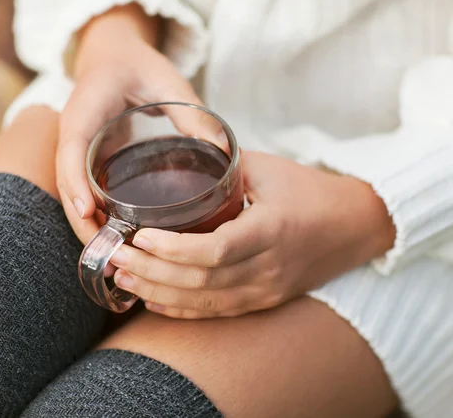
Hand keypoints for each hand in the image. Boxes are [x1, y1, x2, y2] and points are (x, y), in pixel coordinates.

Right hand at [57, 4, 219, 243]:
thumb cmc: (137, 64)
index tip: (88, 211)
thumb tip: (224, 149)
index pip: (71, 149)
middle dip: (83, 223)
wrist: (113, 55)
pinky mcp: (87, 161)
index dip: (76, 181)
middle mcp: (74, 135)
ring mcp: (78, 151)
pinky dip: (95, 220)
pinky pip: (84, 193)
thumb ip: (191, 110)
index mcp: (85, 111)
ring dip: (88, 229)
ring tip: (115, 262)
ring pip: (73, 195)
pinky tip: (117, 242)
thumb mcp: (166, 79)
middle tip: (111, 257)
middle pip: (67, 184)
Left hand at [109, 151, 395, 318]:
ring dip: (158, 294)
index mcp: (270, 231)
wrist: (356, 226)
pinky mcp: (263, 301)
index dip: (174, 250)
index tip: (141, 237)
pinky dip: (181, 309)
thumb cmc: (310, 190)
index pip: (215, 251)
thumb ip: (222, 166)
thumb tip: (175, 159)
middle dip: (152, 273)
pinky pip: (217, 313)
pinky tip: (151, 301)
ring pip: (204, 304)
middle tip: (115, 257)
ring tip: (122, 279)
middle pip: (201, 283)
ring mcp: (266, 291)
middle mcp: (268, 269)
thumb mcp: (267, 168)